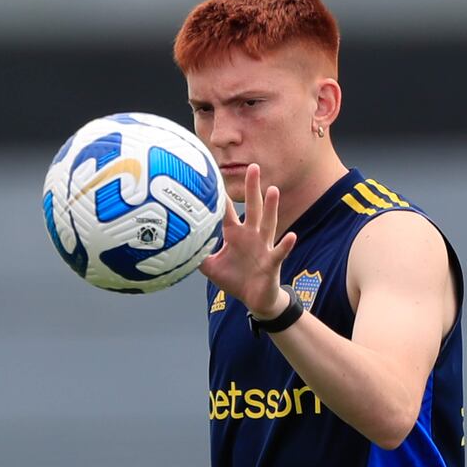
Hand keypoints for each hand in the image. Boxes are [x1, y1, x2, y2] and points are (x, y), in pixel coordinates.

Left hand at [199, 164, 296, 316]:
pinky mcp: (272, 262)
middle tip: (253, 167)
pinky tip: (291, 236)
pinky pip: (279, 252)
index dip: (220, 195)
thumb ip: (196, 254)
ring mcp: (264, 247)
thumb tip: (175, 247)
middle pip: (252, 207)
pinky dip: (286, 244)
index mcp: (235, 234)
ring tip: (273, 190)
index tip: (215, 174)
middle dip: (252, 188)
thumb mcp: (211, 267)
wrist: (254, 299)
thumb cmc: (235, 279)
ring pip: (267, 223)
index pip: (227, 210)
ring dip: (271, 208)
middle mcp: (251, 235)